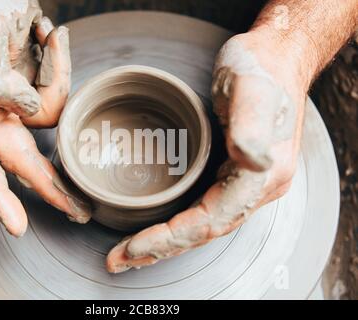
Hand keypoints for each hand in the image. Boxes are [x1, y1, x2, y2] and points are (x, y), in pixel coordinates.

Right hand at [0, 0, 89, 236]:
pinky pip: (57, 89)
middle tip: (79, 211)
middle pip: (23, 162)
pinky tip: (47, 33)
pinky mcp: (32, 90)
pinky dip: (59, 61)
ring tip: (44, 34)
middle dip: (52, 187)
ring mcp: (12, 104)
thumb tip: (24, 110)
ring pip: (49, 116)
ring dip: (56, 74)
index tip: (17, 225)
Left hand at [106, 0, 357, 272]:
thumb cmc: (261, 69)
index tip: (132, 247)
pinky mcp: (231, 173)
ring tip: (131, 253)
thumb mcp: (254, 89)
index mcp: (262, 175)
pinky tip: (159, 228)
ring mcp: (244, 182)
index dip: (170, 238)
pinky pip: (202, 209)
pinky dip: (177, 224)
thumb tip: (254, 160)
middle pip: (203, 232)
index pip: (209, 221)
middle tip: (120, 259)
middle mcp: (255, 187)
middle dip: (160, 248)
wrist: (273, 57)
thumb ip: (253, 125)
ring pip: (201, 225)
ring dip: (165, 243)